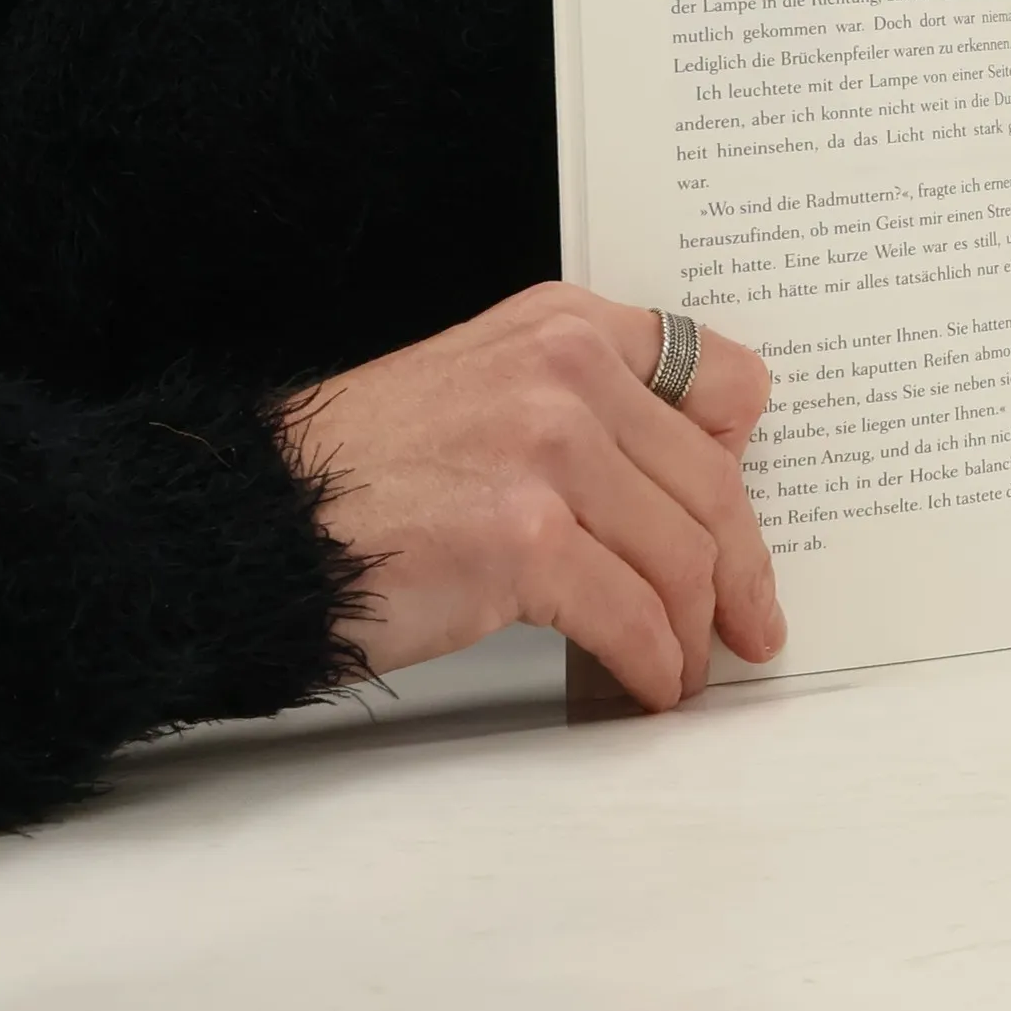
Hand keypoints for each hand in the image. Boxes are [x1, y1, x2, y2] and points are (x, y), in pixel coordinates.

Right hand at [279, 283, 783, 707]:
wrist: (257, 525)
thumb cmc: (365, 474)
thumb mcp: (486, 389)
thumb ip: (585, 411)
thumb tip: (685, 493)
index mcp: (565, 326)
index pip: (720, 378)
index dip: (744, 459)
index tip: (745, 519)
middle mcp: (565, 371)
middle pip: (712, 485)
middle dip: (742, 572)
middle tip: (754, 626)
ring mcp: (546, 450)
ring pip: (683, 558)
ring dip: (696, 632)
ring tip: (686, 668)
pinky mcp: (522, 537)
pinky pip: (634, 616)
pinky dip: (653, 664)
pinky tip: (648, 683)